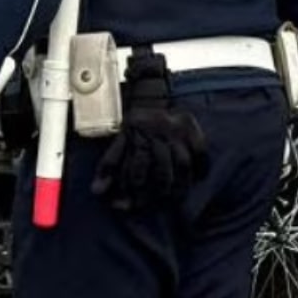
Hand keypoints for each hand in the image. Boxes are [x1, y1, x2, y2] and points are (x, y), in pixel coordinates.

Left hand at [91, 108, 208, 210]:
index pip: (137, 164)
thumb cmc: (134, 125)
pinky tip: (198, 179)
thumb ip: (109, 165)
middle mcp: (157, 130)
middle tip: (153, 204)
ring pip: (182, 162)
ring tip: (174, 199)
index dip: (133, 185)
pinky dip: (201, 166)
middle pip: (161, 166)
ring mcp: (177, 130)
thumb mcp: (119, 139)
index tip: (128, 204)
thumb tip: (96, 191)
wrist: (151, 93)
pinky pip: (201, 150)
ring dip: (179, 184)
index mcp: (136, 132)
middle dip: (156, 189)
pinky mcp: (192, 128)